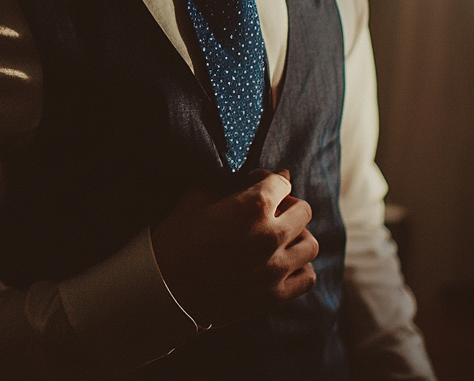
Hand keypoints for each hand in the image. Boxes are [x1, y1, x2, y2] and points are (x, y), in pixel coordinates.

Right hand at [150, 169, 318, 326]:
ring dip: (297, 236)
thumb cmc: (175, 240)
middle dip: (287, 204)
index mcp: (253, 207)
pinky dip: (300, 267)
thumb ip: (226, 184)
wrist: (164, 290)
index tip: (257, 182)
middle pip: (303, 211)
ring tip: (279, 237)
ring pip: (310, 244)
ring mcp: (276, 268)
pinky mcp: (275, 295)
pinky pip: (307, 277)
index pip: (281, 182)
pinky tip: (283, 263)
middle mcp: (271, 235)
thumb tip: (248, 181)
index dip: (268, 178)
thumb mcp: (195, 198)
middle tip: (270, 209)